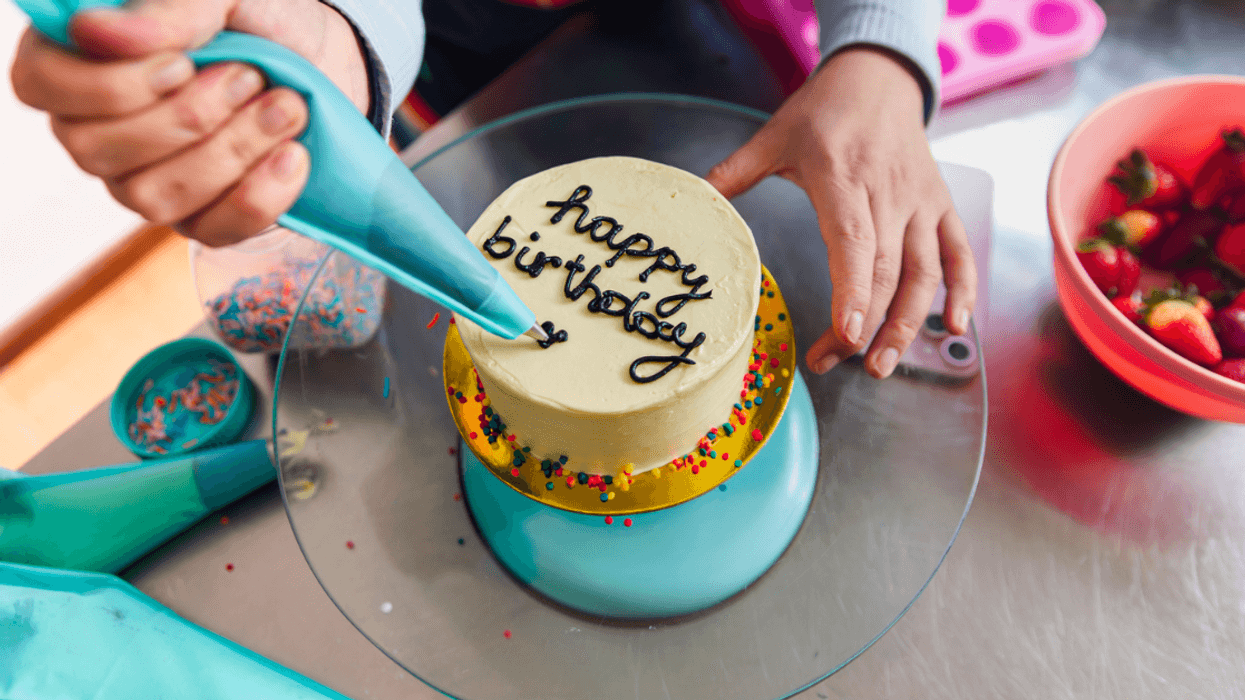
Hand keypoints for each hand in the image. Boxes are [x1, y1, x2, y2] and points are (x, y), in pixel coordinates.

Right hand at [9, 0, 370, 246]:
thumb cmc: (258, 16)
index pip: (40, 86)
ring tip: (286, 106)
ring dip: (232, 150)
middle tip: (250, 77)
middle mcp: (96, 128)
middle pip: (96, 151)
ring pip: (153, 197)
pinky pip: (211, 231)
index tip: (182, 63)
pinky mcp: (199, 219)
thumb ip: (168, 8)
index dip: (110, 86)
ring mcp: (143, 181)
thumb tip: (94, 30)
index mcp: (78, 58)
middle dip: (190, 117)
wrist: (324, 59)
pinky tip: (293, 155)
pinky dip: (260, 194)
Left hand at [706, 47, 976, 378]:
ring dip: (909, 324)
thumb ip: (734, 172)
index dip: (854, 292)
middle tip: (840, 365)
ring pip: (925, 272)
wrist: (879, 75)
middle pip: (885, 271)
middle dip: (867, 326)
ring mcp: (920, 203)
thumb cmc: (824, 111)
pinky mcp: (941, 206)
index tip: (848, 334)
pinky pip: (959, 253)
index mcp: (843, 178)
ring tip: (882, 366)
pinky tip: (954, 328)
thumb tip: (693, 196)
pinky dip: (963, 291)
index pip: (854, 244)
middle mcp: (888, 195)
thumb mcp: (774, 135)